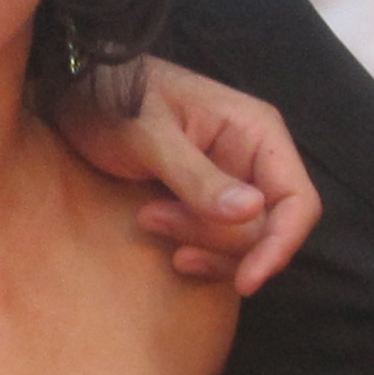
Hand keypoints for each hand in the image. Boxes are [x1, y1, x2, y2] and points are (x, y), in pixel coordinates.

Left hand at [66, 59, 320, 295]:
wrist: (75, 93)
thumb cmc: (111, 99)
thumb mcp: (149, 137)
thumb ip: (198, 176)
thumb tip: (254, 211)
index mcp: (257, 132)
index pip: (298, 201)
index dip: (281, 245)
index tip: (246, 282)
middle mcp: (255, 158)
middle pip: (268, 228)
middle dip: (217, 238)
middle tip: (153, 217)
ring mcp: (233, 182)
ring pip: (245, 242)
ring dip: (201, 243)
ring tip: (147, 218)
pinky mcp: (209, 201)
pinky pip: (222, 242)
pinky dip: (198, 250)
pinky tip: (166, 245)